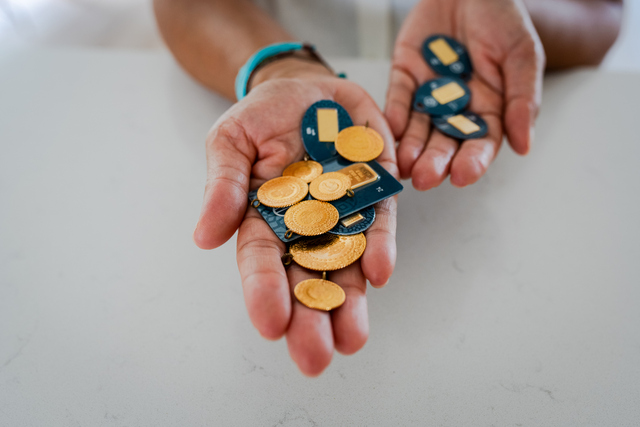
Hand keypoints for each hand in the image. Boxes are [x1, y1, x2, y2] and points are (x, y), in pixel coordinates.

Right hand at [193, 58, 398, 375]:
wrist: (308, 88)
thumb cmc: (262, 116)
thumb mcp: (231, 140)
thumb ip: (223, 184)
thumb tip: (205, 237)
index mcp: (262, 218)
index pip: (260, 260)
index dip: (264, 291)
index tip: (270, 324)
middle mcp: (303, 226)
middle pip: (306, 277)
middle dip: (311, 318)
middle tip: (315, 357)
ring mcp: (342, 213)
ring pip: (346, 265)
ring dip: (349, 303)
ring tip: (351, 339)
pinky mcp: (376, 194)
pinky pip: (378, 225)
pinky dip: (378, 248)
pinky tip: (377, 272)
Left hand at [385, 0, 544, 189]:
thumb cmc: (503, 18)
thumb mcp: (522, 55)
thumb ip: (522, 100)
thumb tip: (524, 146)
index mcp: (489, 109)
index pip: (480, 144)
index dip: (473, 162)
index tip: (463, 176)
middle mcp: (456, 109)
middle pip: (444, 143)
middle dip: (435, 162)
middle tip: (424, 178)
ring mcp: (428, 95)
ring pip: (417, 129)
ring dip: (409, 148)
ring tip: (403, 165)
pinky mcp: (404, 78)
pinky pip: (397, 101)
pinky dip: (393, 116)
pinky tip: (390, 131)